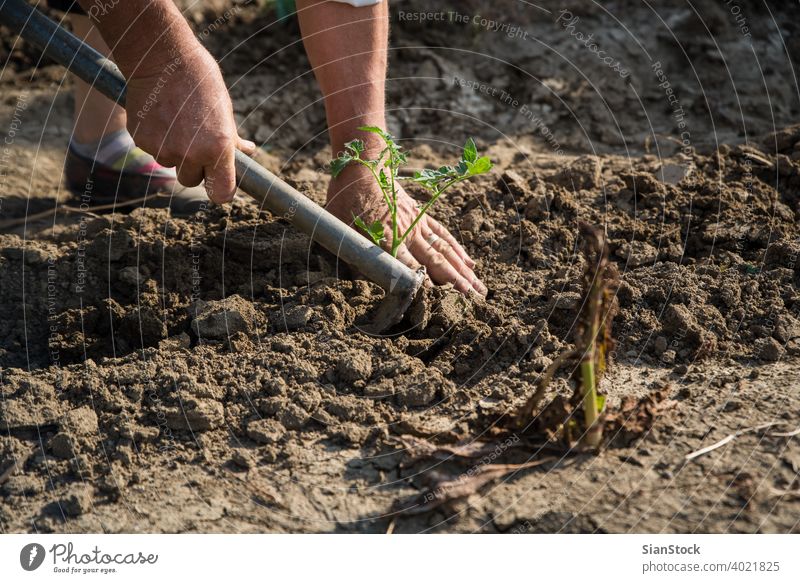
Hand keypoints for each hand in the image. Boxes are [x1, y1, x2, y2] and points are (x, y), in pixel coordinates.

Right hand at [124, 46, 254, 202]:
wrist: (163, 58)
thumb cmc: (201, 82)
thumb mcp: (225, 110)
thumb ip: (233, 139)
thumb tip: (248, 152)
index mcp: (218, 149)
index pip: (221, 193)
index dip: (221, 191)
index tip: (219, 185)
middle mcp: (191, 154)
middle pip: (191, 181)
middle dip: (194, 167)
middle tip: (194, 140)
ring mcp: (165, 149)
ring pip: (171, 164)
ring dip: (174, 151)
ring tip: (177, 120)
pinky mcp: (143, 141)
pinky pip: (153, 149)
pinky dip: (156, 138)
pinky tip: (160, 114)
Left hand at [327, 165, 486, 295]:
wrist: (364, 166)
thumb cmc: (347, 199)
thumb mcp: (341, 229)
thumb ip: (354, 255)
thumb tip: (363, 279)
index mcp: (387, 240)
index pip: (409, 269)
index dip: (424, 285)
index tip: (440, 302)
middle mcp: (407, 234)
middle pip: (436, 263)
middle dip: (456, 284)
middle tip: (473, 300)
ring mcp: (417, 225)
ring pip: (445, 251)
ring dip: (463, 271)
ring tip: (478, 288)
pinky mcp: (421, 215)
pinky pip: (443, 234)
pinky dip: (457, 250)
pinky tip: (469, 263)